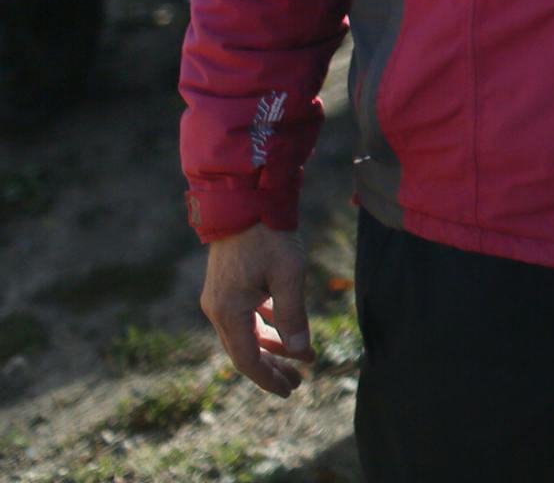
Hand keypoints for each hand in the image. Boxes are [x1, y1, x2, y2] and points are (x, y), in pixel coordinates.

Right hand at [200, 224, 313, 396]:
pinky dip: (266, 326)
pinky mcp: (227, 286)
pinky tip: (287, 330)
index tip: (289, 390)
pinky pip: (247, 316)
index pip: (246, 359)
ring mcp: (220, 297)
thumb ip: (292, 315)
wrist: (245, 200)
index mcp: (228, 311)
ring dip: (272, 347)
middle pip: (244, 350)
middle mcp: (217, 309)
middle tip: (297, 383)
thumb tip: (299, 351)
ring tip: (300, 359)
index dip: (268, 377)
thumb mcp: (288, 274)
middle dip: (272, 368)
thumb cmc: (269, 236)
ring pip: (246, 334)